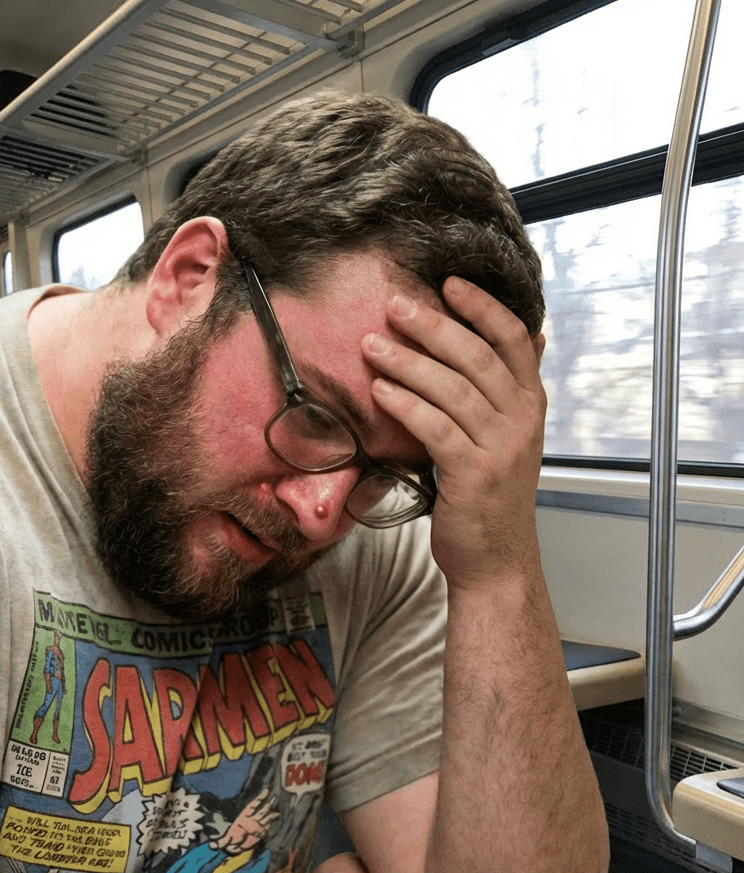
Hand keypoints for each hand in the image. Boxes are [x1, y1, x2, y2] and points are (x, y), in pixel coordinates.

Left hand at [215, 788, 278, 853]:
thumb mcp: (225, 843)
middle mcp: (252, 820)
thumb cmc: (229, 843)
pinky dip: (272, 821)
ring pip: (267, 817)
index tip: (266, 791)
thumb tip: (212, 846)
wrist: (234, 848)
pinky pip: (268, 825)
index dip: (260, 798)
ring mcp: (257, 826)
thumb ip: (220, 844)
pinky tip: (277, 817)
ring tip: (279, 810)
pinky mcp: (260, 833)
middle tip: (275, 796)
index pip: (253, 805)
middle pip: (262, 810)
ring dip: (272, 813)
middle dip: (269, 803)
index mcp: (244, 818)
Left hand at [362, 277, 546, 589]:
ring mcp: (500, 448)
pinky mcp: (473, 474)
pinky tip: (380, 390)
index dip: (482, 308)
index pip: (512, 341)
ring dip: (408, 363)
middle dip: (434, 327)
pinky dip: (406, 405)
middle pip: (477, 358)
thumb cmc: (491, 497)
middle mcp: (521, 421)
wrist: (496, 561)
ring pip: (453, 390)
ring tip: (372, 345)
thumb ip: (508, 392)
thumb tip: (525, 337)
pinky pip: (436, 428)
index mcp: (530, 405)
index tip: (448, 283)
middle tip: (395, 306)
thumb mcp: (509, 438)